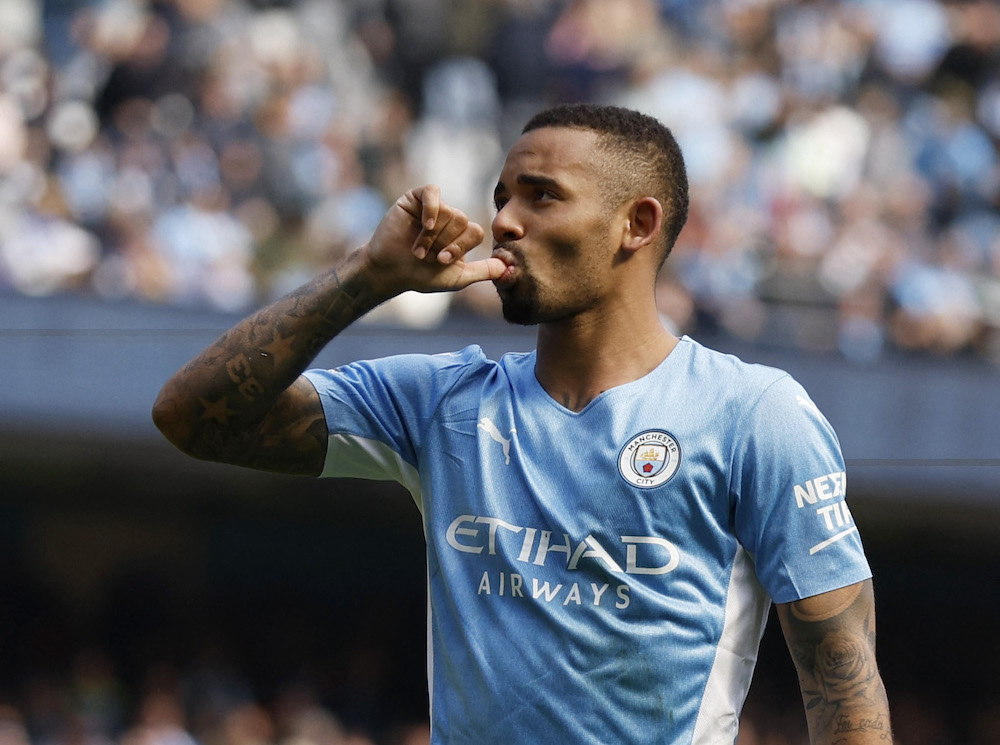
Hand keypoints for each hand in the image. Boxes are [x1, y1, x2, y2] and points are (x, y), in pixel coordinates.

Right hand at [362, 185, 505, 295]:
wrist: (390, 271)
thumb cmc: (421, 276)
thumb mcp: (457, 277)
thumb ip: (484, 271)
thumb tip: (509, 267)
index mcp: (461, 235)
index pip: (476, 231)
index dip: (461, 246)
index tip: (442, 261)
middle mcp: (449, 219)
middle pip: (463, 220)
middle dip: (445, 243)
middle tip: (428, 256)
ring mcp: (433, 207)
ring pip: (448, 211)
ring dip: (432, 236)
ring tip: (417, 249)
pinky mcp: (415, 198)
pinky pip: (433, 192)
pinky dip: (431, 208)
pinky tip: (425, 224)